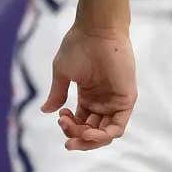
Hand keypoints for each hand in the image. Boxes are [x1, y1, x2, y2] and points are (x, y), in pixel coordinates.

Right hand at [43, 24, 136, 150]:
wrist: (96, 31)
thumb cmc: (78, 47)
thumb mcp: (63, 74)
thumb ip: (57, 94)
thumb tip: (45, 111)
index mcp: (88, 96)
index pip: (80, 122)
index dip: (69, 126)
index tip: (59, 116)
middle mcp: (102, 102)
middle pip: (92, 131)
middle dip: (78, 138)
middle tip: (66, 139)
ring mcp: (115, 102)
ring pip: (105, 133)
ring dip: (90, 140)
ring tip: (77, 136)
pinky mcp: (126, 100)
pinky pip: (117, 126)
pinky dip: (104, 135)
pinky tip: (89, 133)